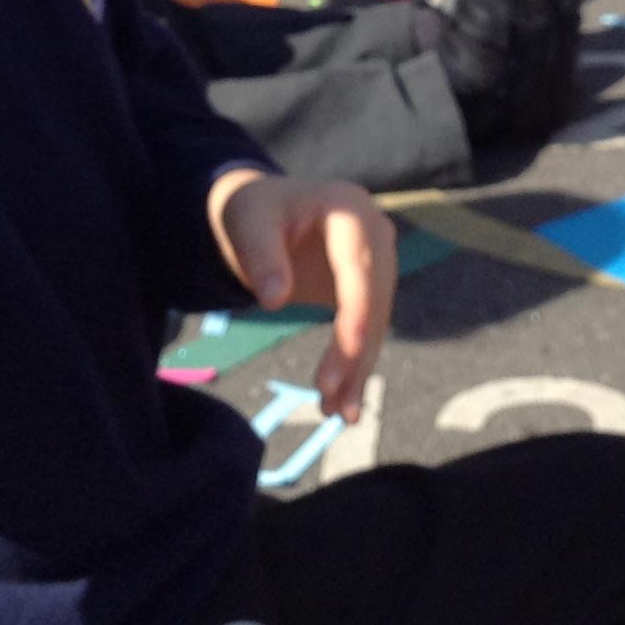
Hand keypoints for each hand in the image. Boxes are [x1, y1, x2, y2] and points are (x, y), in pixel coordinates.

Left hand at [206, 169, 394, 418]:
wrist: (261, 210)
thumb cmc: (253, 212)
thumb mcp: (247, 224)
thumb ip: (261, 256)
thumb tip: (275, 299)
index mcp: (351, 210)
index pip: (360, 270)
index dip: (356, 316)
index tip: (346, 356)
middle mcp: (376, 234)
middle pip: (373, 302)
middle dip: (354, 354)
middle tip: (330, 400)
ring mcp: (377, 263)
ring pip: (375, 324)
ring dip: (358, 370)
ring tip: (339, 414)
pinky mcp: (368, 289)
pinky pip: (366, 331)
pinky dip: (354, 365)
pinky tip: (341, 402)